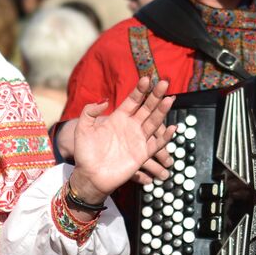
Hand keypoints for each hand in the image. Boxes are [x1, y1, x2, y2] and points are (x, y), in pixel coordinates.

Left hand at [68, 77, 175, 200]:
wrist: (90, 176)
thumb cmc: (85, 153)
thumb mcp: (82, 129)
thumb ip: (89, 112)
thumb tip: (104, 101)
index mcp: (118, 118)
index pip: (133, 100)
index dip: (140, 90)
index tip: (147, 79)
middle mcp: (130, 126)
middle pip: (147, 107)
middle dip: (155, 95)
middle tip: (164, 82)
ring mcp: (137, 139)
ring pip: (154, 122)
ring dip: (162, 111)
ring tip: (170, 99)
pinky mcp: (142, 153)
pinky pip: (156, 144)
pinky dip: (165, 137)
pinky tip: (172, 128)